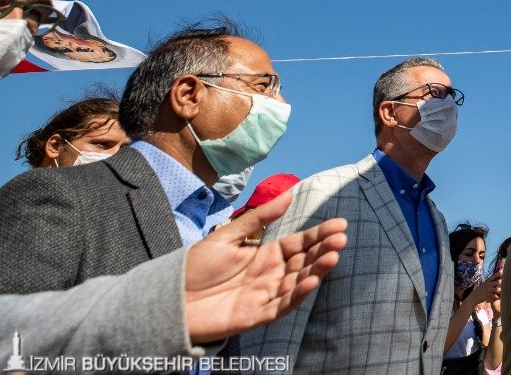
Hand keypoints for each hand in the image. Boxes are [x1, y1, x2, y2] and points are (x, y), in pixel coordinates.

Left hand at [182, 189, 347, 342]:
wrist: (168, 299)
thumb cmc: (194, 267)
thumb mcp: (226, 236)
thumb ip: (258, 218)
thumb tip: (289, 194)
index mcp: (265, 254)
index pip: (299, 243)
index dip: (319, 234)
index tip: (340, 224)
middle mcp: (270, 274)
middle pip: (304, 262)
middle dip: (324, 250)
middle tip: (342, 239)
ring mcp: (265, 295)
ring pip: (298, 282)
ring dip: (317, 271)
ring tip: (334, 256)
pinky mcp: (255, 315)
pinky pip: (282, 306)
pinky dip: (298, 295)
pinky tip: (312, 281)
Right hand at [464, 269, 500, 308]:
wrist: (473, 298)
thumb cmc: (479, 291)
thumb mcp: (483, 285)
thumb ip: (489, 283)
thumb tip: (494, 280)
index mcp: (487, 281)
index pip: (494, 275)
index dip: (499, 274)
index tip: (502, 276)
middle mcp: (488, 284)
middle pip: (498, 282)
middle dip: (502, 284)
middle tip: (504, 286)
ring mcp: (488, 290)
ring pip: (498, 289)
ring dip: (500, 291)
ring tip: (501, 293)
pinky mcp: (488, 295)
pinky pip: (495, 296)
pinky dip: (497, 297)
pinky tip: (498, 297)